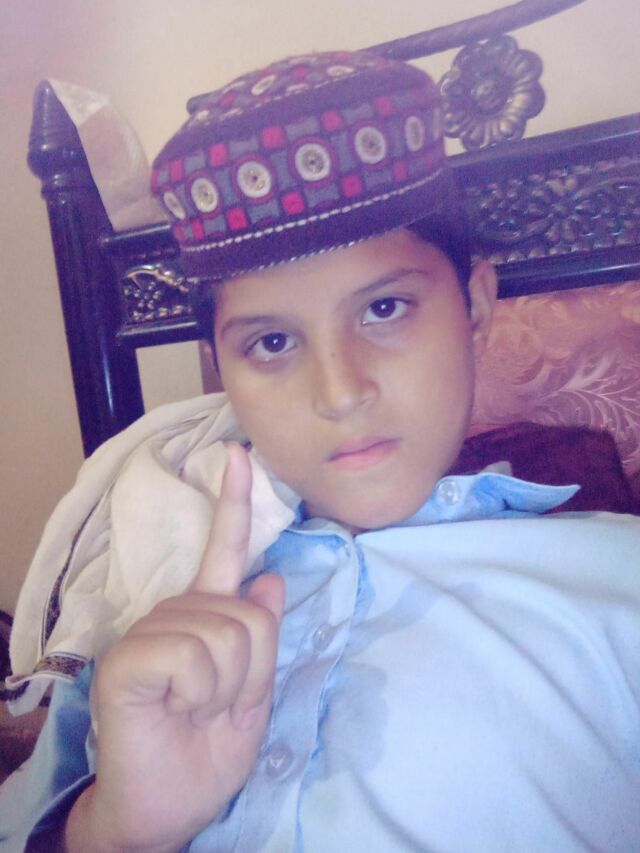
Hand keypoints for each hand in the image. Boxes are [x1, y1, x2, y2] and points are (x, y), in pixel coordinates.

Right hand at [66, 443, 284, 852]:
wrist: (167, 808)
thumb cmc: (207, 751)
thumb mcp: (254, 695)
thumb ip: (262, 639)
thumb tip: (270, 579)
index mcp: (205, 616)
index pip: (224, 549)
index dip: (233, 500)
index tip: (239, 454)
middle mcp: (176, 612)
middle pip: (249, 616)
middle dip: (249, 673)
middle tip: (216, 708)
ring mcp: (149, 632)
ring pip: (227, 635)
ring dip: (225, 689)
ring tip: (194, 711)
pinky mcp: (128, 659)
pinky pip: (192, 655)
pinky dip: (198, 693)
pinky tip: (174, 709)